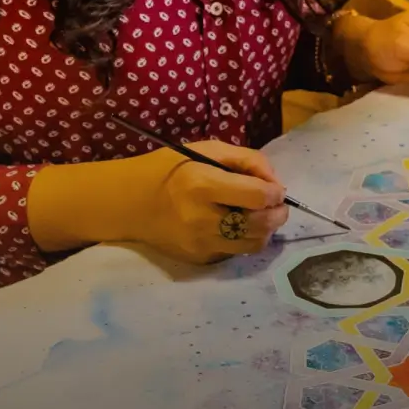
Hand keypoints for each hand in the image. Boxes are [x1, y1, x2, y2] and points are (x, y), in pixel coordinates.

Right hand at [132, 143, 288, 262]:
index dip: (276, 192)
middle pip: (260, 224)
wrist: (130, 203)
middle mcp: (202, 219)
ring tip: (260, 215)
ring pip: (253, 244)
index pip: (257, 197)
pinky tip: (237, 226)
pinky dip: (244, 239)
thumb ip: (247, 160)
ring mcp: (200, 243)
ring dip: (266, 229)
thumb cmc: (170, 169)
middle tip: (277, 204)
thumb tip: (275, 183)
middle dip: (278, 213)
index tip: (275, 189)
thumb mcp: (207, 150)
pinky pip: (236, 252)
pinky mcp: (199, 258)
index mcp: (202, 185)